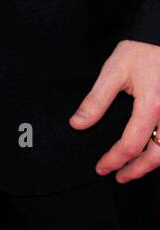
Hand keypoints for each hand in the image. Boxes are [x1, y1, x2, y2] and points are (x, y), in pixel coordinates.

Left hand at [70, 39, 159, 181]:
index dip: (114, 159)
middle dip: (136, 171)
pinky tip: (151, 153)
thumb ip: (96, 99)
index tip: (101, 167)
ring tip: (133, 171)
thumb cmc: (141, 51)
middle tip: (119, 177)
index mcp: (152, 104)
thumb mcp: (114, 70)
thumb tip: (77, 124)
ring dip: (151, 165)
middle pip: (156, 155)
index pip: (131, 143)